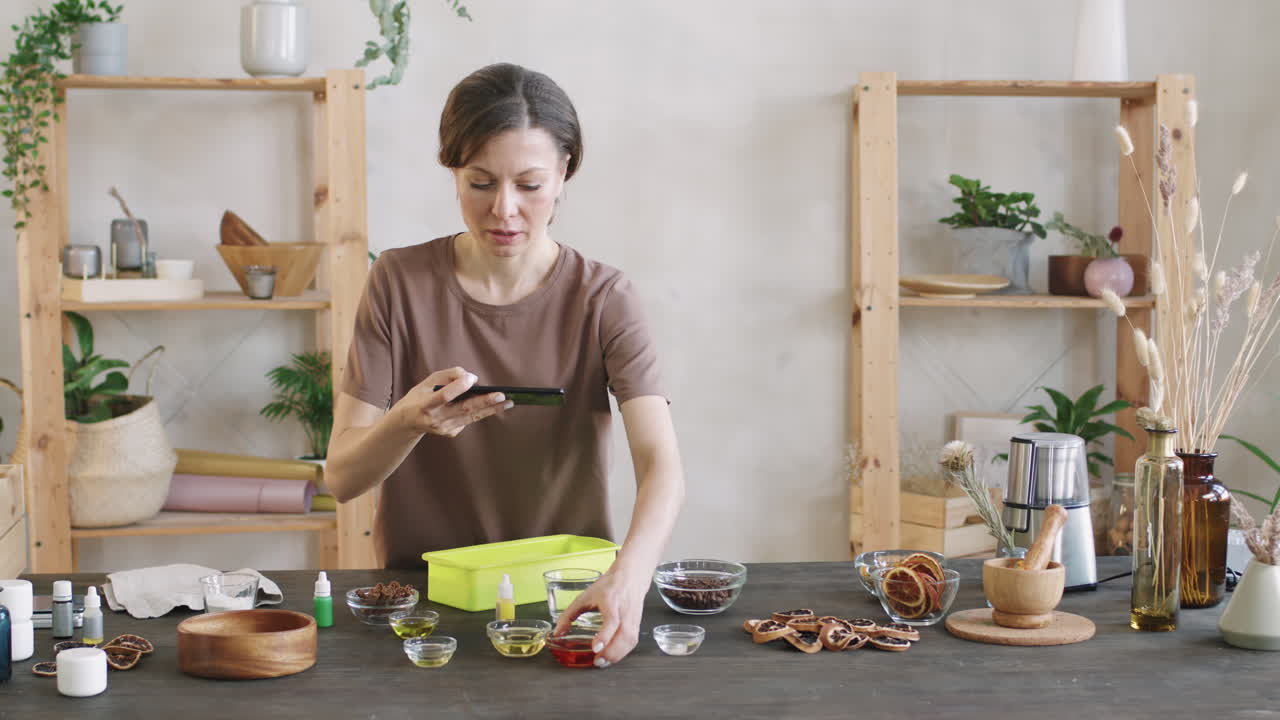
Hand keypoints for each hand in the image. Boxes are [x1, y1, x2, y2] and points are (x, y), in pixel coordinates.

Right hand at [394, 366, 511, 437]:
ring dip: (491, 409)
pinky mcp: (450, 433)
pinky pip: (468, 420)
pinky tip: (489, 407)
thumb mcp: (425, 382)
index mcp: (425, 404)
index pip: (445, 395)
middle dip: (484, 402)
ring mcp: (444, 428)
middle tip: (502, 395)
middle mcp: (436, 419)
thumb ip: (447, 376)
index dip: (459, 386)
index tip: (472, 378)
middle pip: (463, 409)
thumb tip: (470, 377)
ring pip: (471, 417)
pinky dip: (478, 412)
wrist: (407, 423)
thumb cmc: (418, 398)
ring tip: (508, 402)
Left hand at [553, 566, 649, 667]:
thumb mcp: (585, 596)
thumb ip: (570, 614)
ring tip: (603, 662)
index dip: (605, 635)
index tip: (596, 648)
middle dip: (611, 652)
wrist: (631, 577)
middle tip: (597, 661)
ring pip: (630, 640)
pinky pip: (632, 642)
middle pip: (623, 634)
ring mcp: (633, 617)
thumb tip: (557, 633)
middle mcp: (624, 610)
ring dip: (617, 655)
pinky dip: (623, 653)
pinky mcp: (637, 624)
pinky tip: (612, 657)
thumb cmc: (608, 586)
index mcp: (610, 600)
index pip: (612, 620)